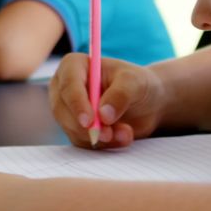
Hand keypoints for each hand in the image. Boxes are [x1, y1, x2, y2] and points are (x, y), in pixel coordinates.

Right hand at [49, 53, 167, 148]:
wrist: (147, 104)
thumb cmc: (138, 84)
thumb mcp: (135, 82)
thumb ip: (121, 94)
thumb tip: (103, 115)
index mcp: (74, 66)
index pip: (68, 85)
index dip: (76, 103)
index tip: (89, 121)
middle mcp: (64, 87)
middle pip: (62, 110)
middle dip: (86, 126)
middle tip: (109, 135)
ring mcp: (67, 109)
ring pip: (72, 129)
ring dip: (99, 137)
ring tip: (126, 133)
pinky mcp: (75, 128)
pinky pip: (81, 142)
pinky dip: (102, 145)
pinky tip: (121, 138)